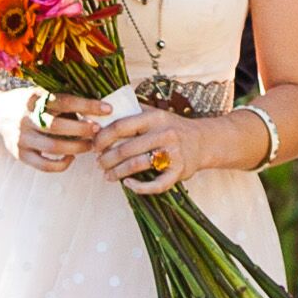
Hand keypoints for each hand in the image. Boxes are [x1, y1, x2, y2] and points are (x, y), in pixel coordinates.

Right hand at [0, 86, 104, 172]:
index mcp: (33, 99)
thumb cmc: (25, 105)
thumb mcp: (39, 95)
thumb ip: (61, 103)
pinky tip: (71, 157)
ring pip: (53, 147)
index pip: (64, 101)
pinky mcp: (20, 155)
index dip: (88, 105)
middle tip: (98, 130)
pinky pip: (44, 165)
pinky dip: (61, 164)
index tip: (108, 109)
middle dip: (83, 129)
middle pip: (58, 126)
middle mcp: (25, 119)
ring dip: (77, 147)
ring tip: (90, 145)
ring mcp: (21, 138)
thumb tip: (95, 111)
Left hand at [90, 103, 204, 195]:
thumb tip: (101, 110)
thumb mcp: (155, 113)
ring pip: (137, 166)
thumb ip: (132, 110)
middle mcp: (164, 134)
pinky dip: (139, 187)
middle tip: (99, 163)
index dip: (103, 138)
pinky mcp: (179, 171)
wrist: (203, 141)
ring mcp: (173, 154)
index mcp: (154, 117)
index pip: (121, 126)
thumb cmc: (172, 127)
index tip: (94, 145)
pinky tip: (128, 184)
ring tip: (107, 175)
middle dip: (106, 159)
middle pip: (126, 149)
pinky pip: (157, 184)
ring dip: (117, 173)